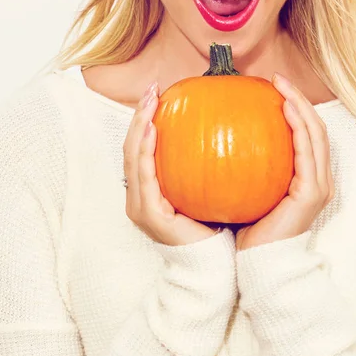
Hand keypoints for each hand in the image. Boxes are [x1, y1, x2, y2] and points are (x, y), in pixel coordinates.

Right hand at [123, 81, 219, 246]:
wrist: (215, 266)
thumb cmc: (216, 228)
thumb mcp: (209, 189)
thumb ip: (205, 165)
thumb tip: (224, 129)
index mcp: (150, 191)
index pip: (142, 149)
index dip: (145, 121)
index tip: (158, 94)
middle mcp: (139, 197)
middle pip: (132, 148)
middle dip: (139, 116)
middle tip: (152, 89)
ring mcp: (141, 206)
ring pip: (132, 157)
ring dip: (139, 126)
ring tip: (150, 100)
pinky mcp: (149, 213)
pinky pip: (144, 175)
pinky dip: (146, 151)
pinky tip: (155, 128)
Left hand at [235, 73, 334, 250]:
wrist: (259, 264)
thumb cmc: (249, 229)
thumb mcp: (248, 190)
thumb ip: (245, 165)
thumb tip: (219, 135)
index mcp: (307, 179)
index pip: (307, 135)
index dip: (296, 108)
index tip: (275, 87)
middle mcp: (319, 179)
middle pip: (316, 128)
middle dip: (300, 99)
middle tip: (278, 78)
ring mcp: (319, 185)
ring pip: (316, 135)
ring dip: (301, 106)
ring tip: (282, 86)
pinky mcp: (312, 192)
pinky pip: (307, 151)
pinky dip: (299, 127)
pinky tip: (284, 109)